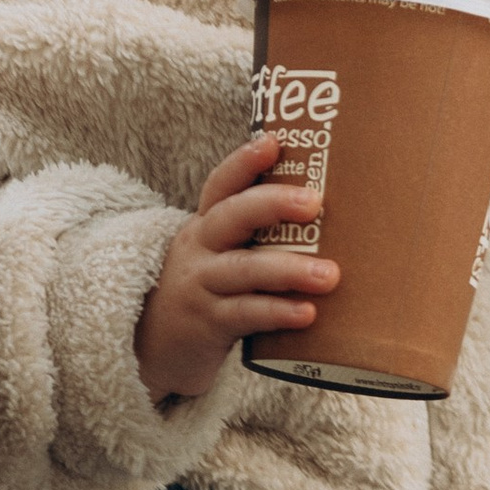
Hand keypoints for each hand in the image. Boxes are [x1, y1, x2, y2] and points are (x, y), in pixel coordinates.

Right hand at [134, 132, 340, 403]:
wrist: (155, 347)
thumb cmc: (207, 292)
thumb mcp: (220, 256)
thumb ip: (260, 238)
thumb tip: (334, 221)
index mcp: (207, 225)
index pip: (222, 185)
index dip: (244, 161)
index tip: (274, 142)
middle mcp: (200, 248)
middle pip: (230, 216)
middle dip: (272, 204)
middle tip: (315, 202)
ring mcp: (201, 285)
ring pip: (243, 269)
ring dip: (288, 269)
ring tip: (330, 275)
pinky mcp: (208, 323)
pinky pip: (244, 313)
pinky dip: (277, 312)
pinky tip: (307, 313)